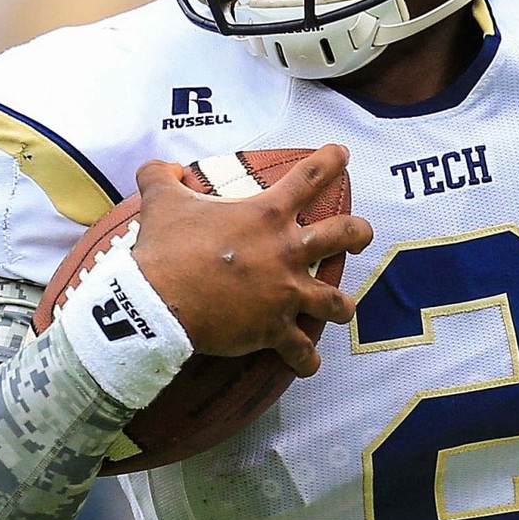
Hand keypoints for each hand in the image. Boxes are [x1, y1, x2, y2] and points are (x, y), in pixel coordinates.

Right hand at [129, 144, 373, 376]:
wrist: (159, 301)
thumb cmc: (163, 248)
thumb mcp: (160, 200)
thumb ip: (162, 175)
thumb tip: (166, 168)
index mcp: (266, 214)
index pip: (309, 177)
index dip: (331, 161)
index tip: (342, 155)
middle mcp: (286, 251)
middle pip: (343, 235)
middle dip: (359, 234)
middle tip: (359, 236)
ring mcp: (285, 293)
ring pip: (335, 301)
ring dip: (342, 306)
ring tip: (342, 308)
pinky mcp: (274, 329)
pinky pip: (301, 351)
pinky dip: (305, 360)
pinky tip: (307, 364)